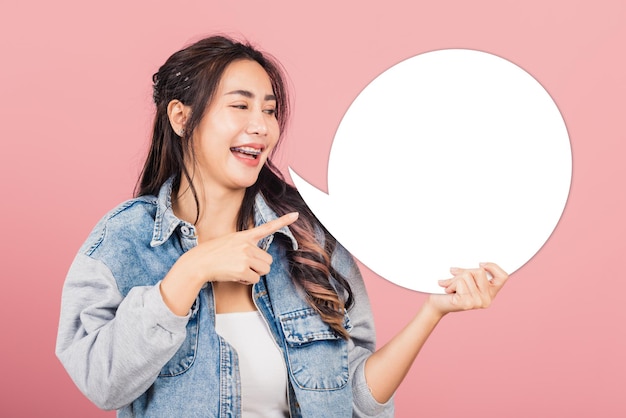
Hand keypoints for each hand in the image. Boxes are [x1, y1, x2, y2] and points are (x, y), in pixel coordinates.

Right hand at [175, 212, 298, 285]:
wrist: (198, 262)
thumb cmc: (213, 254)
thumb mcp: (230, 242)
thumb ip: (246, 246)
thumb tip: (260, 261)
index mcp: (245, 236)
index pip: (267, 227)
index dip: (283, 221)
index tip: (296, 214)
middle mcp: (247, 244)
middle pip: (268, 260)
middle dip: (259, 267)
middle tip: (243, 266)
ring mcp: (245, 256)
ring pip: (264, 270)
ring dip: (254, 274)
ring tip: (238, 269)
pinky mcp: (243, 269)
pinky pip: (254, 280)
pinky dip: (246, 281)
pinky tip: (235, 275)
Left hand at [425, 262, 508, 316]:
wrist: (437, 304)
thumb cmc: (450, 291)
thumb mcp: (464, 280)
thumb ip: (471, 273)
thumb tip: (467, 266)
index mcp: (490, 294)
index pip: (502, 277)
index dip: (493, 267)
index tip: (481, 264)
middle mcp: (487, 300)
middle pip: (480, 272)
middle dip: (464, 272)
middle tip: (454, 277)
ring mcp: (478, 302)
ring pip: (468, 276)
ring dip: (454, 279)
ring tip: (450, 286)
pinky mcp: (467, 303)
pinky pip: (460, 282)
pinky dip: (450, 283)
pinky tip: (448, 291)